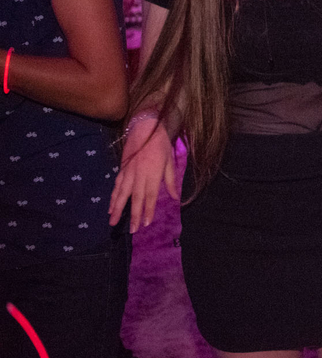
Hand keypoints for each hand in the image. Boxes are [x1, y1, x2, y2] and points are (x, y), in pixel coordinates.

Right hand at [108, 116, 178, 232]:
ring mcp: (128, 172)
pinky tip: (110, 206)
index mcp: (153, 173)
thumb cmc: (161, 145)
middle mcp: (139, 175)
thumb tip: (176, 198)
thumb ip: (170, 180)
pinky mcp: (122, 169)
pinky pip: (116, 186)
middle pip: (135, 198)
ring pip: (122, 194)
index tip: (145, 223)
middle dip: (134, 215)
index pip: (150, 196)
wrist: (145, 128)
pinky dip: (113, 197)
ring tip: (113, 222)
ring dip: (117, 209)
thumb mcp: (170, 161)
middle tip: (132, 230)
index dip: (148, 210)